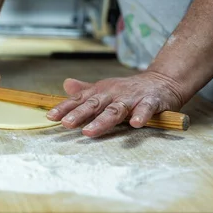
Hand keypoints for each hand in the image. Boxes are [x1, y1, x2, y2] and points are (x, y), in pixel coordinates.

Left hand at [46, 71, 185, 136]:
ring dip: (102, 121)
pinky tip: (135, 124)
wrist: (162, 81)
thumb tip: (66, 85)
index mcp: (101, 92)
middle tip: (66, 124)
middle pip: (94, 105)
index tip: (50, 117)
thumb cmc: (128, 89)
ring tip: (89, 131)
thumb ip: (86, 90)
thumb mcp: (105, 88)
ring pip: (115, 110)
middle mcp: (113, 94)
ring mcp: (131, 98)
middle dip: (79, 114)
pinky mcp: (151, 101)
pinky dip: (141, 116)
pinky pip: (145, 109)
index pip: (79, 100)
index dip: (65, 108)